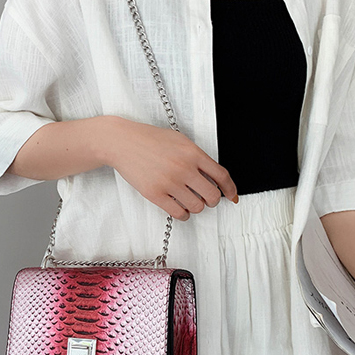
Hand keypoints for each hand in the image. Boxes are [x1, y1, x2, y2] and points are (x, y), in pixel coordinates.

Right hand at [102, 117, 238, 220]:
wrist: (122, 142)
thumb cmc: (149, 139)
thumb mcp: (179, 140)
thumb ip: (197, 156)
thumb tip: (213, 175)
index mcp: (193, 153)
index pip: (221, 176)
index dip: (230, 189)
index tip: (232, 196)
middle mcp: (184, 168)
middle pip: (212, 196)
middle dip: (212, 201)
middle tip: (206, 199)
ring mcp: (169, 182)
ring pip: (196, 207)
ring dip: (196, 207)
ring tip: (189, 202)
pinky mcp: (155, 194)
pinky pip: (178, 213)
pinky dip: (183, 215)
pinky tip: (179, 209)